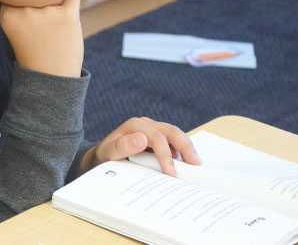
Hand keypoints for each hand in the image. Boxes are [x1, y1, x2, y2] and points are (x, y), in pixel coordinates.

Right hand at [0, 0, 82, 76]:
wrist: (51, 76)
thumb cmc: (33, 48)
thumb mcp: (13, 25)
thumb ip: (17, 2)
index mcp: (7, 14)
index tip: (31, 0)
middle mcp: (24, 11)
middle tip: (45, 15)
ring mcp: (46, 13)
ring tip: (56, 15)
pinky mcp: (67, 16)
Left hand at [80, 117, 200, 175]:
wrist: (101, 157)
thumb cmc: (104, 156)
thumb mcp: (107, 153)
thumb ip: (121, 147)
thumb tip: (141, 139)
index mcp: (135, 125)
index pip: (157, 137)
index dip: (165, 154)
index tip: (171, 172)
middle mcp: (146, 125)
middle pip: (171, 131)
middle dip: (185, 146)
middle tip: (195, 163)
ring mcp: (153, 130)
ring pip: (176, 135)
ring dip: (187, 148)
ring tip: (194, 164)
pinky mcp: (158, 138)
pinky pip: (174, 142)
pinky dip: (182, 151)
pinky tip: (186, 163)